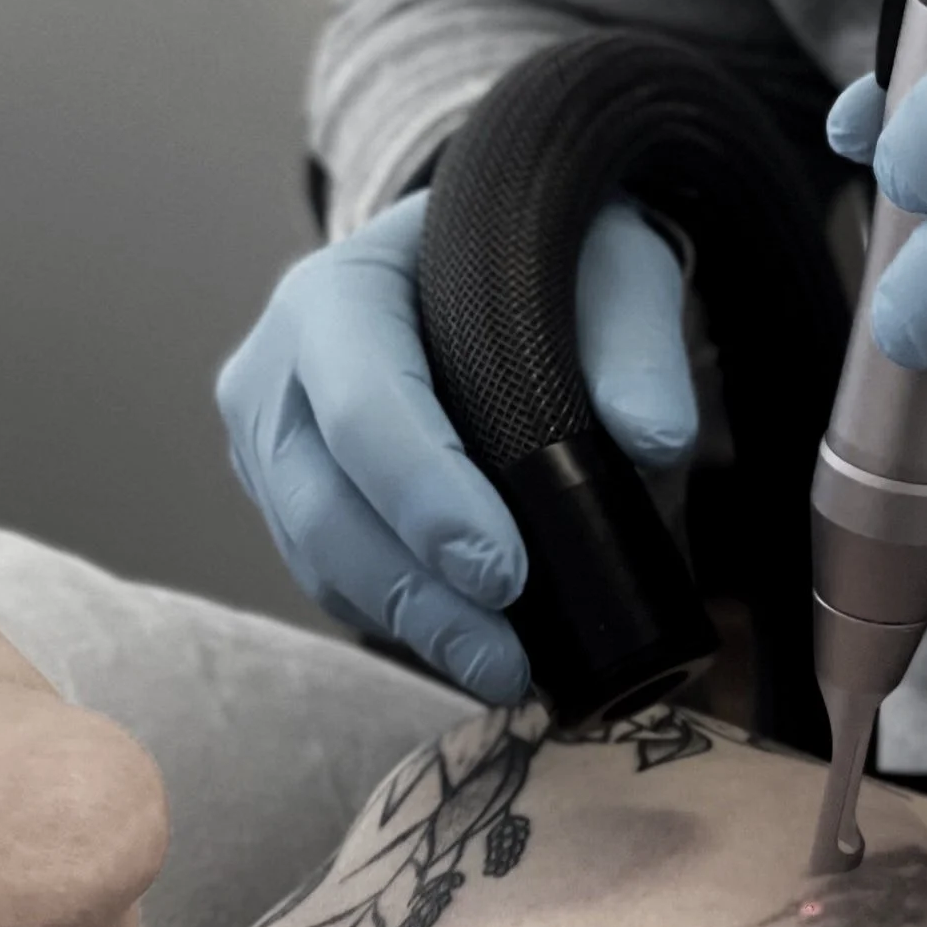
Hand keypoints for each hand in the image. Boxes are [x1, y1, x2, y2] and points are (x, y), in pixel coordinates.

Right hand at [218, 187, 693, 698]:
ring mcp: (270, 437)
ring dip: (407, 623)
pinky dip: (393, 615)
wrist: (498, 256)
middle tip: (508, 661)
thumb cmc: (547, 259)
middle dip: (417, 593)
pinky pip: (325, 572)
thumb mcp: (610, 271)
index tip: (505, 575)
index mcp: (337, 293)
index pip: (364, 405)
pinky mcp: (286, 494)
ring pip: (315, 553)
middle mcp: (277, 365)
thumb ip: (636, 344)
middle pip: (323, 503)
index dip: (427, 498)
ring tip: (504, 670)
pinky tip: (466, 642)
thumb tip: (655, 440)